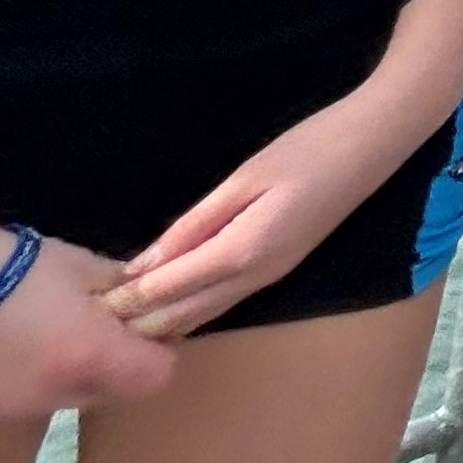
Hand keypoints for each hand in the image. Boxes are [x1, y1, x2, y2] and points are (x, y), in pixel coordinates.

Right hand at [0, 165, 170, 425]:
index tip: (137, 326)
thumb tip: (134, 289)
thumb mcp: (72, 263)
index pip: (155, 376)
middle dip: (99, 363)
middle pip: (99, 392)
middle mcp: (46, 400)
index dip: (153, 351)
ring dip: (42, 374)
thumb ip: (110, 284)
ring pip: (41, 402)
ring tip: (12, 330)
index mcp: (87, 357)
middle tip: (77, 323)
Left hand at [107, 86, 430, 336]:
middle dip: (137, 320)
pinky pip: (222, 299)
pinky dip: (188, 305)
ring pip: (203, 313)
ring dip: (161, 317)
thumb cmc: (310, 148)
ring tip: (119, 313)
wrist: (376, 143)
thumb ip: (196, 223)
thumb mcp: (245, 177)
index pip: (169, 290)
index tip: (86, 304)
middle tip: (91, 317)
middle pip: (184, 315)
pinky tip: (167, 296)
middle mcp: (256, 276)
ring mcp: (271, 275)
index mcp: (243, 251)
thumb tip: (148, 262)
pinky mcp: (278, 266)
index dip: (127, 299)